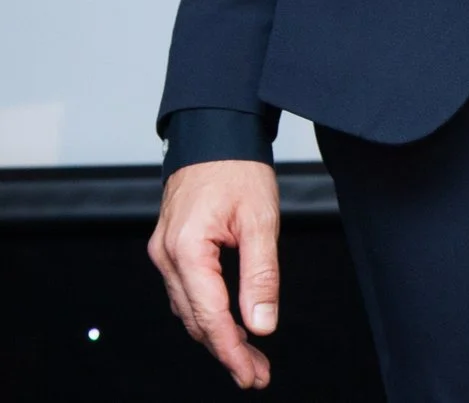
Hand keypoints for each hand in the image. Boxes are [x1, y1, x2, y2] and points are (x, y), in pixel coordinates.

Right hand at [149, 159, 281, 387]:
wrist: (215, 135)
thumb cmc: (238, 170)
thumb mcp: (261, 220)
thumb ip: (261, 275)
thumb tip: (262, 324)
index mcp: (186, 250)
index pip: (210, 315)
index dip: (232, 350)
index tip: (253, 373)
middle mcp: (166, 256)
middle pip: (196, 320)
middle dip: (227, 351)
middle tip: (257, 375)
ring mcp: (164, 254)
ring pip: (190, 310)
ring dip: (218, 336)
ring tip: (249, 359)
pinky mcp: (171, 249)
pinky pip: (188, 293)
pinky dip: (208, 314)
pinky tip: (230, 326)